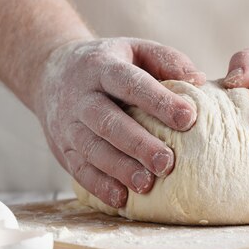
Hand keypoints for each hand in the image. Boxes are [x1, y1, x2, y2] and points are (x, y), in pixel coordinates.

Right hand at [34, 38, 205, 207]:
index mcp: (102, 67)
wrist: (49, 72)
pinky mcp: (63, 148)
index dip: (159, 101)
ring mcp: (69, 124)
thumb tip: (200, 81)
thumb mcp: (134, 50)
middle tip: (167, 163)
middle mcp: (81, 96)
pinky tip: (121, 198)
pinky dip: (99, 185)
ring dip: (120, 169)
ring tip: (147, 184)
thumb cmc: (107, 63)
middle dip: (138, 144)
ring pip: (92, 149)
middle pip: (108, 121)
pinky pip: (78, 169)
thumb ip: (166, 61)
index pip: (130, 83)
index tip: (188, 117)